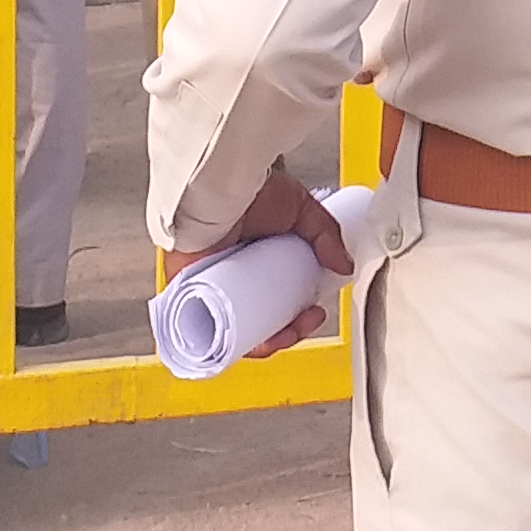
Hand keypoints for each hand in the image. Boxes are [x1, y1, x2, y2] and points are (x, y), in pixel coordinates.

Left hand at [154, 165, 353, 351]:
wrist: (219, 186)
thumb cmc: (249, 188)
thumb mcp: (300, 209)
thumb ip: (326, 235)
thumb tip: (344, 265)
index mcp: (253, 262)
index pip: (274, 303)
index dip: (296, 317)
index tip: (315, 311)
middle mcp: (230, 278)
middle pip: (258, 324)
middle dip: (287, 333)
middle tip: (306, 323)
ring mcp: (208, 289)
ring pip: (235, 333)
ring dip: (264, 343)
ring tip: (286, 335)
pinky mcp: (186, 296)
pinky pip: (206, 333)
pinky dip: (227, 345)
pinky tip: (252, 343)